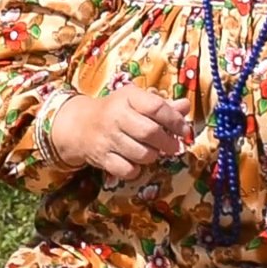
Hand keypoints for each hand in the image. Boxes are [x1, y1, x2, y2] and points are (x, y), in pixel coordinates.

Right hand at [50, 89, 190, 178]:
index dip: (175, 120)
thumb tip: (186, 106)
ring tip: (153, 152)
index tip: (184, 130)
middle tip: (174, 147)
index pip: (156, 107)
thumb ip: (162, 105)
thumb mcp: (136, 101)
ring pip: (141, 154)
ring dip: (153, 156)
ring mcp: (107, 138)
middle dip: (168, 143)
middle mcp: (116, 116)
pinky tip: (136, 162)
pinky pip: (127, 170)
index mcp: (128, 98)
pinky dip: (136, 170)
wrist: (80, 126)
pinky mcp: (102, 158)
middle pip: (150, 132)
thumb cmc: (115, 111)